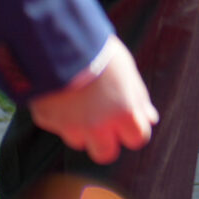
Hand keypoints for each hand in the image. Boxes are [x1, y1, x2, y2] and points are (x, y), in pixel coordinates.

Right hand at [28, 35, 156, 163]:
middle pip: (106, 154)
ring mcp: (70, 127)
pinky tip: (63, 96)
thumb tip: (150, 119)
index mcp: (123, 113)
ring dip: (82, 131)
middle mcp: (97, 126)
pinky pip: (58, 127)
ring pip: (79, 143)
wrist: (60, 43)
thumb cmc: (101, 55)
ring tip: (81, 104)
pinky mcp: (47, 121)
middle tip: (104, 124)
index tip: (130, 121)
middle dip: (107, 142)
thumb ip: (139, 99)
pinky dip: (61, 117)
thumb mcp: (128, 73)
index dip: (135, 131)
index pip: (137, 139)